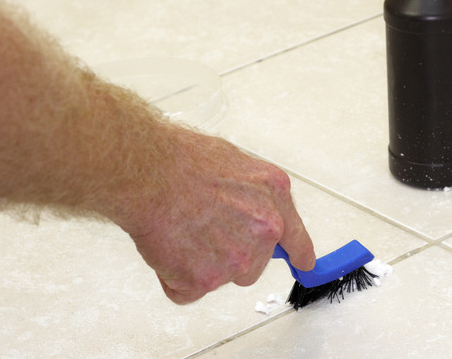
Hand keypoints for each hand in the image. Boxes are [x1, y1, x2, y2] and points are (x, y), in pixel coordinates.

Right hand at [117, 129, 315, 303]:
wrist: (147, 171)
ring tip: (181, 230)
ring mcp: (236, 259)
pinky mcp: (205, 280)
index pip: (296, 238)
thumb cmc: (182, 160)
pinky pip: (187, 290)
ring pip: (220, 277)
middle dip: (227, 253)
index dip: (300, 255)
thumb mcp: (238, 164)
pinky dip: (174, 276)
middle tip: (200, 226)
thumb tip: (253, 211)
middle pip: (251, 264)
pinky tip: (168, 245)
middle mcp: (263, 231)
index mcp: (274, 198)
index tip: (304, 266)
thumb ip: (255, 196)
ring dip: (199, 264)